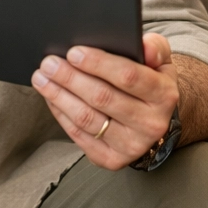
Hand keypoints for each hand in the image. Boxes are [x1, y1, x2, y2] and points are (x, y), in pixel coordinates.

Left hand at [31, 32, 178, 169]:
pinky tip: (52, 98)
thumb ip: (155, 48)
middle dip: (71, 78)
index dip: (98, 64)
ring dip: (60, 96)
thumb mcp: (161, 61)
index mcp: (165, 95)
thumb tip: (145, 47)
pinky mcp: (112, 160)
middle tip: (49, 63)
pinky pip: (80, 136)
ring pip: (87, 118)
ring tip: (42, 78)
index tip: (73, 52)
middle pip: (103, 98)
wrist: (154, 119)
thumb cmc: (151, 82)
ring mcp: (132, 146)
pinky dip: (61, 114)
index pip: (129, 76)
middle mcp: (151, 124)